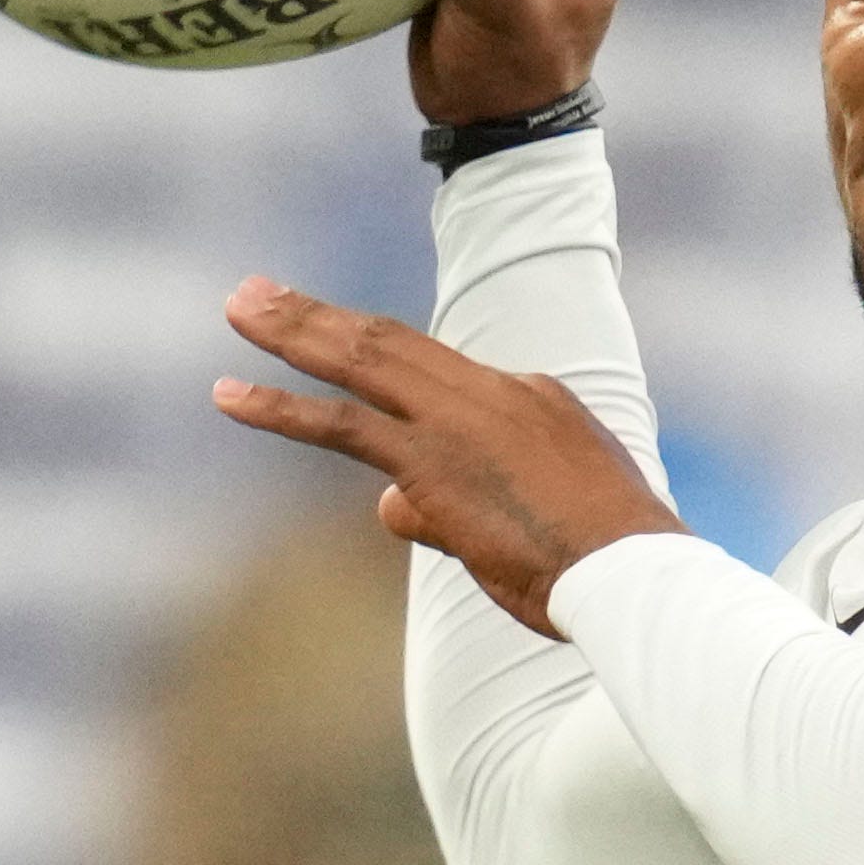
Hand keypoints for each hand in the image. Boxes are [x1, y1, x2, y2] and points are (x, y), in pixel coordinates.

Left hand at [213, 276, 684, 635]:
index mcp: (531, 398)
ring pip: (361, 362)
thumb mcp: (533, 516)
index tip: (332, 342)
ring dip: (293, 333)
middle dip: (319, 315)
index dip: (377, 358)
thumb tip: (387, 506)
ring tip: (238, 308)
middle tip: (256, 291)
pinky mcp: (431, 462)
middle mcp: (494, 393)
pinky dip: (280, 407)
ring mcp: (459, 422)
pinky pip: (341, 424)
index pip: (438, 374)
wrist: (633, 572)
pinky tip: (230, 394)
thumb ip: (453, 502)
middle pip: (390, 343)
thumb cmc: (604, 564)